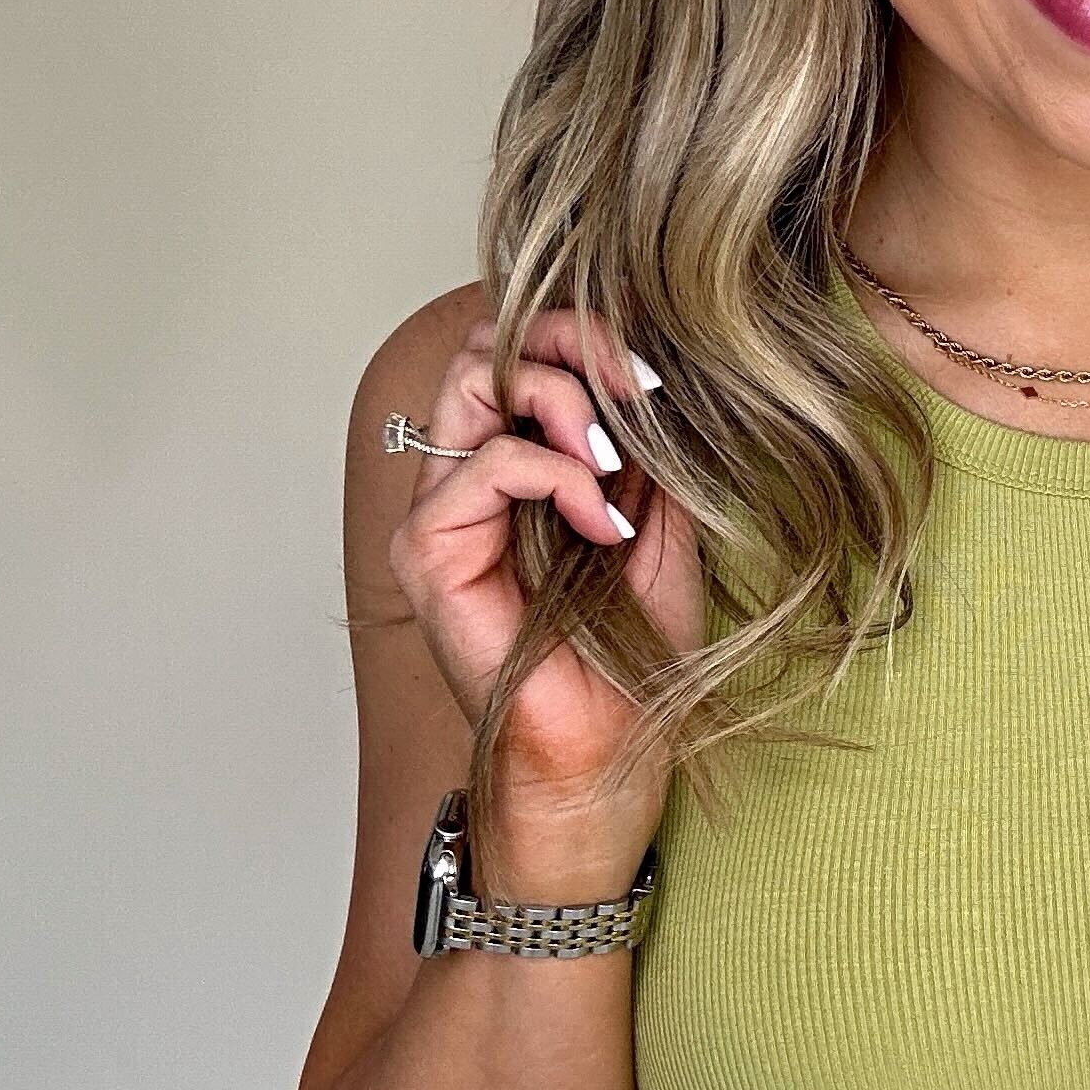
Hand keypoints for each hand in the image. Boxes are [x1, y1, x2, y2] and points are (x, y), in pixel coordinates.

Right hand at [387, 311, 702, 881]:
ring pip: (474, 383)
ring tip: (615, 460)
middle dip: (568, 341)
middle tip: (635, 386)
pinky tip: (601, 525)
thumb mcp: (661, 527)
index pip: (519, 351)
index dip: (582, 335)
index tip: (654, 374)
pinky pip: (484, 464)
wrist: (610, 753)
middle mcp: (466, 479)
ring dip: (562, 398)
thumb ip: (646, 451)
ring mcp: (440, 513)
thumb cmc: (629, 658)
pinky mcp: (428, 551)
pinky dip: (555, 474)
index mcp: (517, 466)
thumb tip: (652, 375)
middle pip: (485, 346)